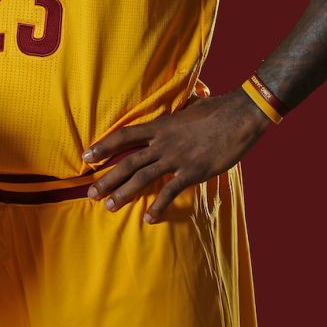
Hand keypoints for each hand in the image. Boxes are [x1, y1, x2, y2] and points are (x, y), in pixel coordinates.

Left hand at [82, 90, 269, 222]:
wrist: (240, 116)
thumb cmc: (217, 109)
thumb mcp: (189, 108)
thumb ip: (176, 114)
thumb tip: (174, 111)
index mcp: (160, 126)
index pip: (124, 136)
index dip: (103, 146)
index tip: (86, 156)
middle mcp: (163, 143)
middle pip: (127, 162)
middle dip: (106, 179)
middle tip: (90, 193)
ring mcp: (176, 158)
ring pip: (142, 178)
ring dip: (123, 194)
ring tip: (108, 207)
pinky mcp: (193, 172)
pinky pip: (170, 192)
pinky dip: (158, 206)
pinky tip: (148, 219)